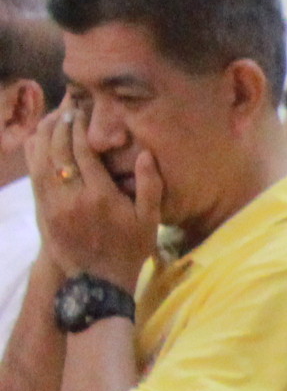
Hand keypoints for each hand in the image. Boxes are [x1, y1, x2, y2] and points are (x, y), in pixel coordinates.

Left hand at [33, 97, 160, 288]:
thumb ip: (149, 185)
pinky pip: (34, 176)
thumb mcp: (149, 220)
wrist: (98, 281)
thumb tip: (145, 153)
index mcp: (100, 196)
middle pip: (58, 151)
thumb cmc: (129, 249)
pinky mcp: (43, 212)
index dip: (79, 128)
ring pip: (40, 161)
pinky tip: (39, 143)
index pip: (83, 151)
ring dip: (43, 137)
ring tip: (50, 120)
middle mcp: (73, 197)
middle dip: (60, 126)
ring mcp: (53, 204)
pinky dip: (34, 155)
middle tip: (65, 109)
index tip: (81, 111)